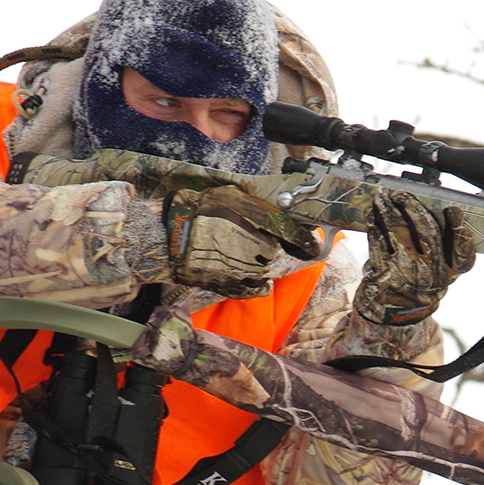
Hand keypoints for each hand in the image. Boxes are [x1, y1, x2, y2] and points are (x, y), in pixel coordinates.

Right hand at [164, 185, 319, 298]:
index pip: (296, 234)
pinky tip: (252, 278)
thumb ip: (258, 204)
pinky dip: (258, 285)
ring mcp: (249, 269)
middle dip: (265, 244)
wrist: (172, 236)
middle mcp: (261, 247)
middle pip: (275, 248)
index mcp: (263, 223)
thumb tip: (277, 206)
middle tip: (244, 237)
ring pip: (264, 267)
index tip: (311, 243)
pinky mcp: (236, 285)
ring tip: (235, 252)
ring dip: (256, 262)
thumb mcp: (232, 195)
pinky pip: (257, 288)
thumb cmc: (199, 211)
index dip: (306, 240)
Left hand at [354, 192, 474, 325]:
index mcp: (449, 274)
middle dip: (413, 208)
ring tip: (382, 200)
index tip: (453, 210)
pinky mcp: (384, 275)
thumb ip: (441, 252)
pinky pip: (378, 244)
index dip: (459, 230)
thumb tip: (429, 214)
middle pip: (427, 233)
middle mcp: (432, 275)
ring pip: (399, 233)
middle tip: (402, 195)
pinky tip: (372, 217)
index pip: (462, 252)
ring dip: (389, 212)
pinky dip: (374, 227)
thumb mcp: (437, 276)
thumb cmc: (417, 288)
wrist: (393, 319)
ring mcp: (408, 275)